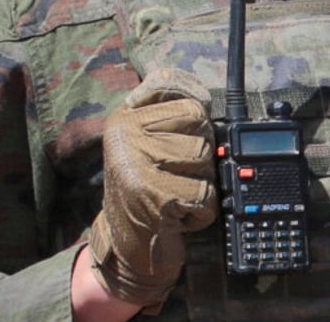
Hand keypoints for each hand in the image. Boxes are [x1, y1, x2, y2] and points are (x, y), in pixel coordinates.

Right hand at [89, 68, 217, 312]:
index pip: (170, 85)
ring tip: (175, 195)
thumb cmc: (142, 192)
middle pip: (199, 126)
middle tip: (176, 175)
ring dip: (201, 185)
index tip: (196, 103)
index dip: (191, 94)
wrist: (126, 245)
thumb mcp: (143, 143)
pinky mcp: (156, 197)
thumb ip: (164, 115)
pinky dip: (201, 213)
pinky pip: (206, 194)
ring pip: (206, 160)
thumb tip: (198, 92)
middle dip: (201, 156)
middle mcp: (125, 137)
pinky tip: (177, 215)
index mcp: (123, 120)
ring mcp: (138, 166)